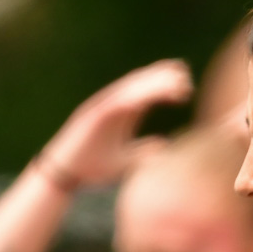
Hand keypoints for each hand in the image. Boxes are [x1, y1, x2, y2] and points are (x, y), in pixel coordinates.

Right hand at [38, 59, 192, 187]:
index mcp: (123, 114)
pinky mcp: (90, 118)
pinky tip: (144, 98)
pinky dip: (128, 99)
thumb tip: (165, 145)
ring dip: (148, 83)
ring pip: (128, 91)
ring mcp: (101, 110)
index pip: (148, 94)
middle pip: (140, 86)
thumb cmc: (93, 168)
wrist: (65, 176)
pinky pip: (112, 106)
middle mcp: (113, 107)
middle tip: (184, 75)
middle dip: (161, 77)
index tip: (187, 88)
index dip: (166, 86)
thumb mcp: (126, 161)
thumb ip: (144, 151)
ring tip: (169, 80)